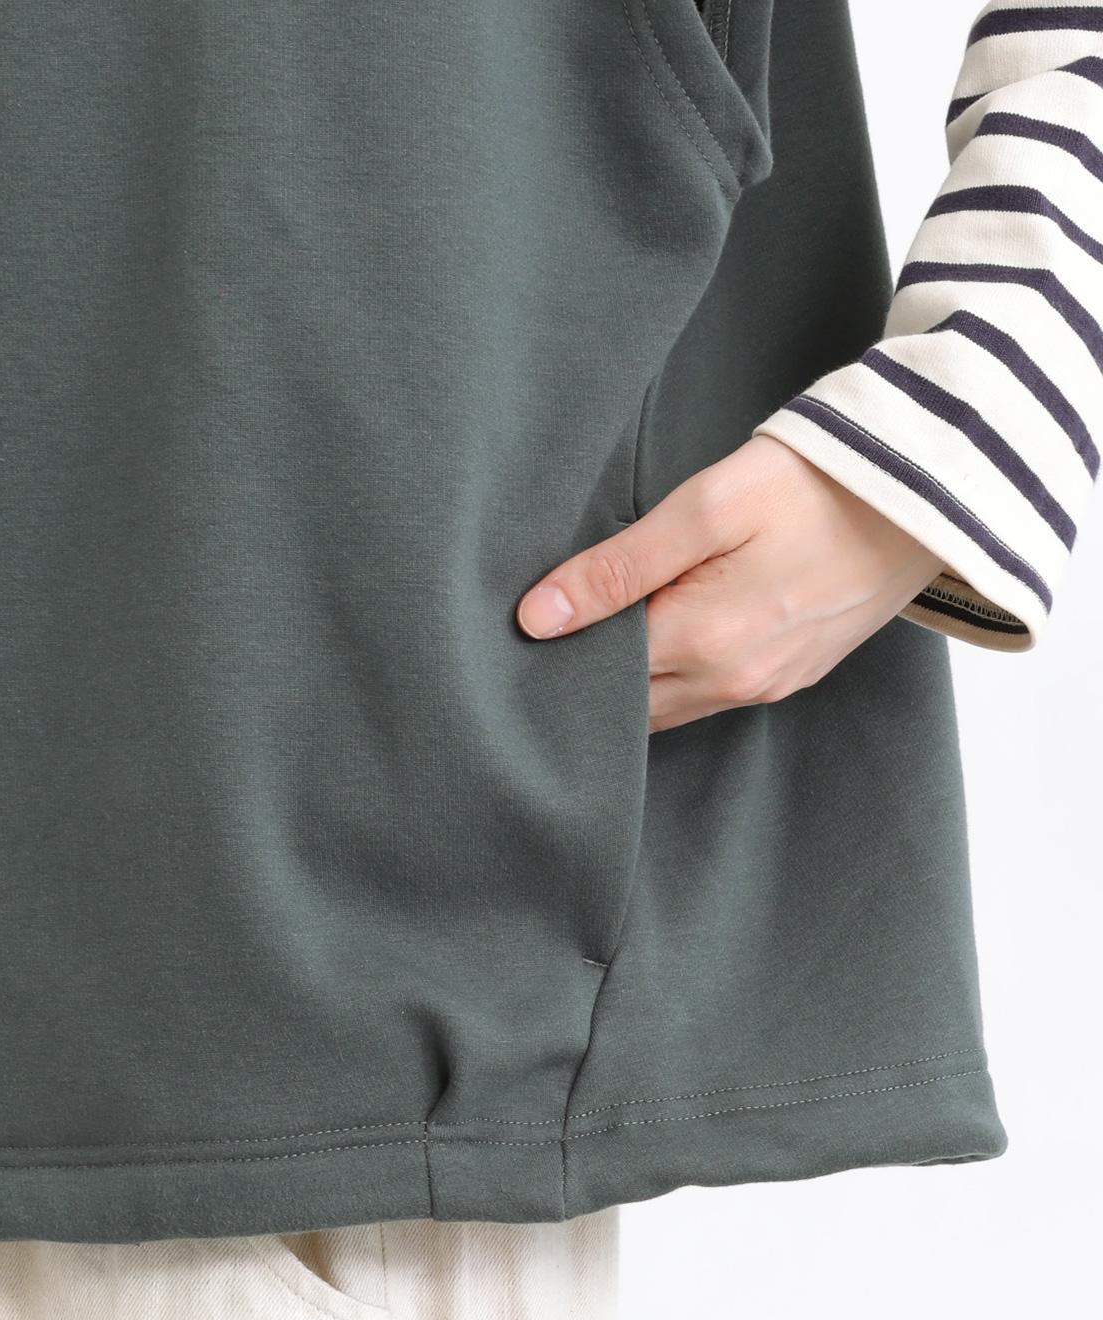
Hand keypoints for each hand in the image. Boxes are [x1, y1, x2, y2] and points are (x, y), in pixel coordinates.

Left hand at [515, 434, 947, 732]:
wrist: (929, 491)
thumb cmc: (818, 483)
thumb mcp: (708, 507)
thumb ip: (619, 567)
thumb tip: (536, 617)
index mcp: (705, 643)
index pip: (597, 676)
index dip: (553, 658)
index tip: (519, 633)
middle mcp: (735, 682)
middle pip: (629, 705)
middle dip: (585, 680)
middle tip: (544, 638)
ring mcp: (768, 684)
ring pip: (669, 707)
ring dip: (630, 683)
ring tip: (594, 637)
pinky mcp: (792, 673)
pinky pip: (711, 696)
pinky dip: (674, 679)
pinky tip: (658, 637)